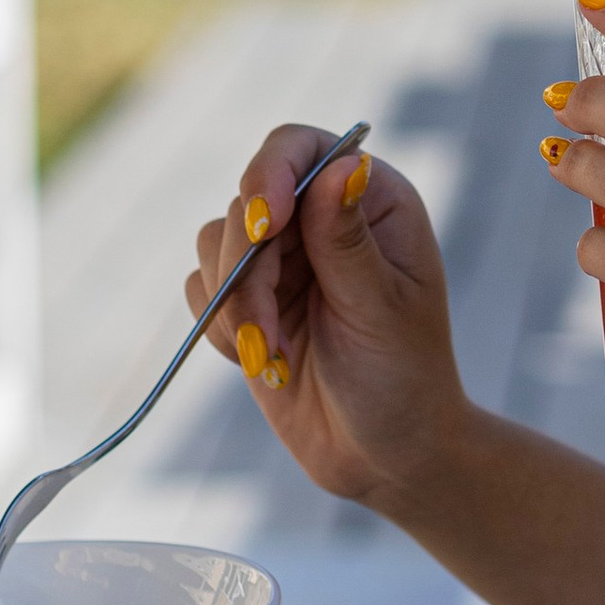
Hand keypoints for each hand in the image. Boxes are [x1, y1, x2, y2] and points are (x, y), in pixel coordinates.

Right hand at [187, 130, 462, 516]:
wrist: (384, 455)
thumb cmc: (404, 379)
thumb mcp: (383, 311)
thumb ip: (349, 242)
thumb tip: (345, 163)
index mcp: (370, 200)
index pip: (301, 149)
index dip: (270, 174)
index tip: (265, 226)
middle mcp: (322, 217)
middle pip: (246, 202)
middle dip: (248, 272)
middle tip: (269, 336)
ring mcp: (282, 258)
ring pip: (213, 244)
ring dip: (235, 306)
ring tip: (275, 358)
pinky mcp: (248, 299)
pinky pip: (199, 290)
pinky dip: (222, 328)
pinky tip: (265, 363)